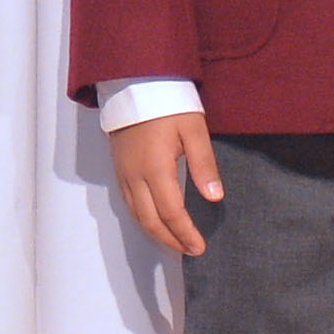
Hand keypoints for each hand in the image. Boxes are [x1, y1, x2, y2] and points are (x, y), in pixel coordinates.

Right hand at [108, 110, 221, 257]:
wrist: (134, 82)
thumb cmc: (168, 104)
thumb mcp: (193, 129)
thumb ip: (204, 164)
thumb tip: (214, 197)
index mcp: (156, 169)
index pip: (170, 212)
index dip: (185, 233)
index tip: (200, 247)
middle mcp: (135, 177)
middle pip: (150, 220)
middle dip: (170, 240)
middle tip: (190, 250)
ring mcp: (124, 174)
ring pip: (137, 215)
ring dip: (156, 233)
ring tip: (175, 243)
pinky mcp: (119, 169)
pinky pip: (129, 204)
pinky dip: (143, 219)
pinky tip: (155, 221)